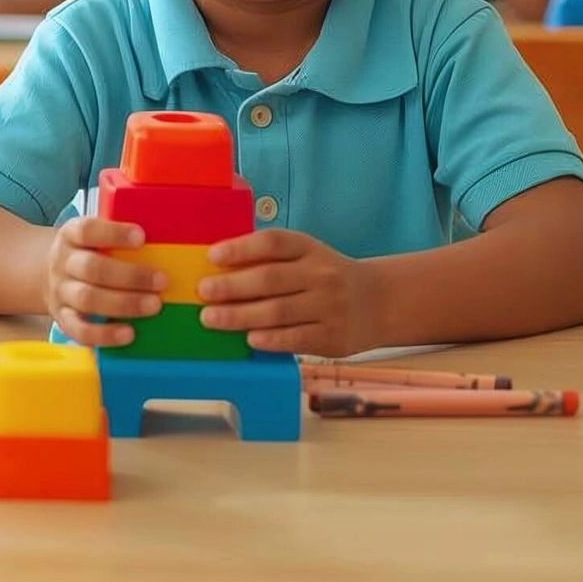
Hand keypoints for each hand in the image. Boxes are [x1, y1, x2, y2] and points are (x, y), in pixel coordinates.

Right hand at [43, 216, 158, 348]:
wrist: (48, 275)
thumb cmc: (88, 253)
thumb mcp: (94, 237)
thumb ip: (119, 238)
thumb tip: (165, 242)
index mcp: (70, 236)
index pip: (87, 230)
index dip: (113, 234)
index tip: (141, 237)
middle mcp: (62, 263)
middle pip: (91, 268)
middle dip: (130, 276)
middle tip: (161, 281)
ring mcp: (60, 292)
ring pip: (87, 299)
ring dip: (124, 304)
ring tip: (153, 305)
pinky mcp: (63, 318)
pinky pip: (80, 330)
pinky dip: (104, 334)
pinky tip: (129, 334)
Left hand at [197, 229, 384, 357]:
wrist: (378, 302)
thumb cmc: (326, 277)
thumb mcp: (306, 257)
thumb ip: (271, 259)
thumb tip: (218, 269)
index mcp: (309, 249)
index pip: (273, 242)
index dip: (241, 248)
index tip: (212, 256)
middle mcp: (321, 275)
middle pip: (270, 279)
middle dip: (232, 286)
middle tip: (204, 292)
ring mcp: (329, 307)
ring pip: (279, 312)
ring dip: (240, 316)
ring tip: (211, 318)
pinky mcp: (333, 337)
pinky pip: (296, 338)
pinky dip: (270, 339)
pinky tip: (249, 339)